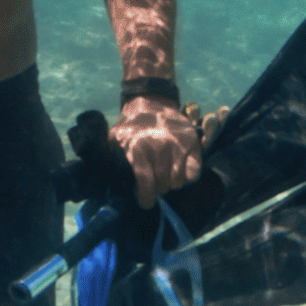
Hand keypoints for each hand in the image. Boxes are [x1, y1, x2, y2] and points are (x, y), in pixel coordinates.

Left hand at [110, 97, 225, 209]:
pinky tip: (178, 169)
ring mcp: (177, 145)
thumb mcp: (114, 139)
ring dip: (170, 183)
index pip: (145, 181)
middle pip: (162, 185)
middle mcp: (159, 147)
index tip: (146, 203)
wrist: (152, 102)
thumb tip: (111, 183)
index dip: (146, 197)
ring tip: (164, 174)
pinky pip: (194, 174)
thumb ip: (112, 160)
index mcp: (137, 147)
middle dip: (157, 188)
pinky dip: (187, 177)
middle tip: (153, 183)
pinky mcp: (192, 143)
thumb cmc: (131, 125)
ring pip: (177, 182)